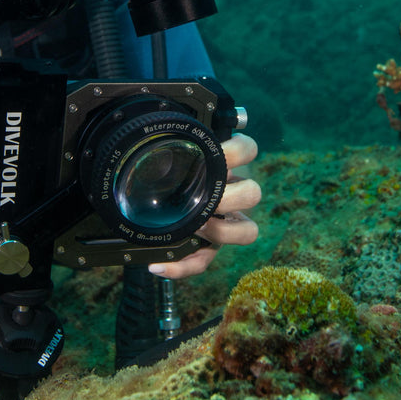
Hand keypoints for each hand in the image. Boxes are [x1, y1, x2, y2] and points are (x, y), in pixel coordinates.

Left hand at [148, 133, 260, 278]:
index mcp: (223, 167)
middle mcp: (230, 195)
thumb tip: (164, 133)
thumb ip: (175, 149)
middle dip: (233, 198)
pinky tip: (159, 265)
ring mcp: (223, 223)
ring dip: (223, 233)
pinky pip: (204, 262)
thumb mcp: (170, 159)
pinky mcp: (207, 248)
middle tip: (208, 200)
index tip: (220, 151)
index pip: (247, 150)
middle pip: (253, 194)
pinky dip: (182, 266)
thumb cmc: (165, 175)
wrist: (147, 202)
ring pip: (248, 231)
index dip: (239, 150)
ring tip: (196, 229)